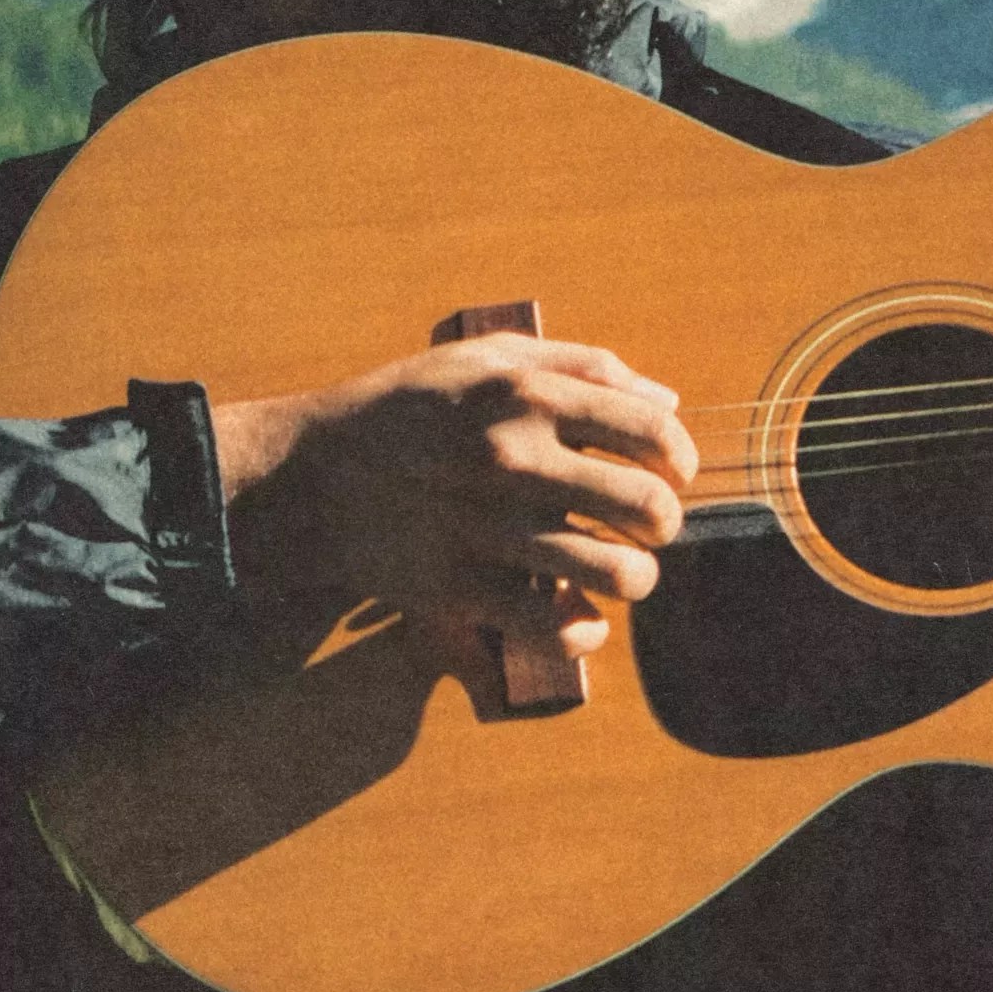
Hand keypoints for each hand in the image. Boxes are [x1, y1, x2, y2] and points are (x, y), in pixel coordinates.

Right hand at [207, 334, 695, 682]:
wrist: (313, 475)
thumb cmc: (411, 409)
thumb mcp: (488, 359)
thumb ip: (582, 367)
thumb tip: (668, 400)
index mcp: (527, 395)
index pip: (651, 430)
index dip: (680, 457)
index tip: (672, 472)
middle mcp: (514, 459)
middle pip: (648, 507)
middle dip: (665, 524)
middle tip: (648, 527)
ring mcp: (488, 528)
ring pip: (616, 574)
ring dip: (636, 580)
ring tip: (623, 572)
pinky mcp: (460, 587)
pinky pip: (555, 626)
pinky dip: (583, 632)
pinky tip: (581, 618)